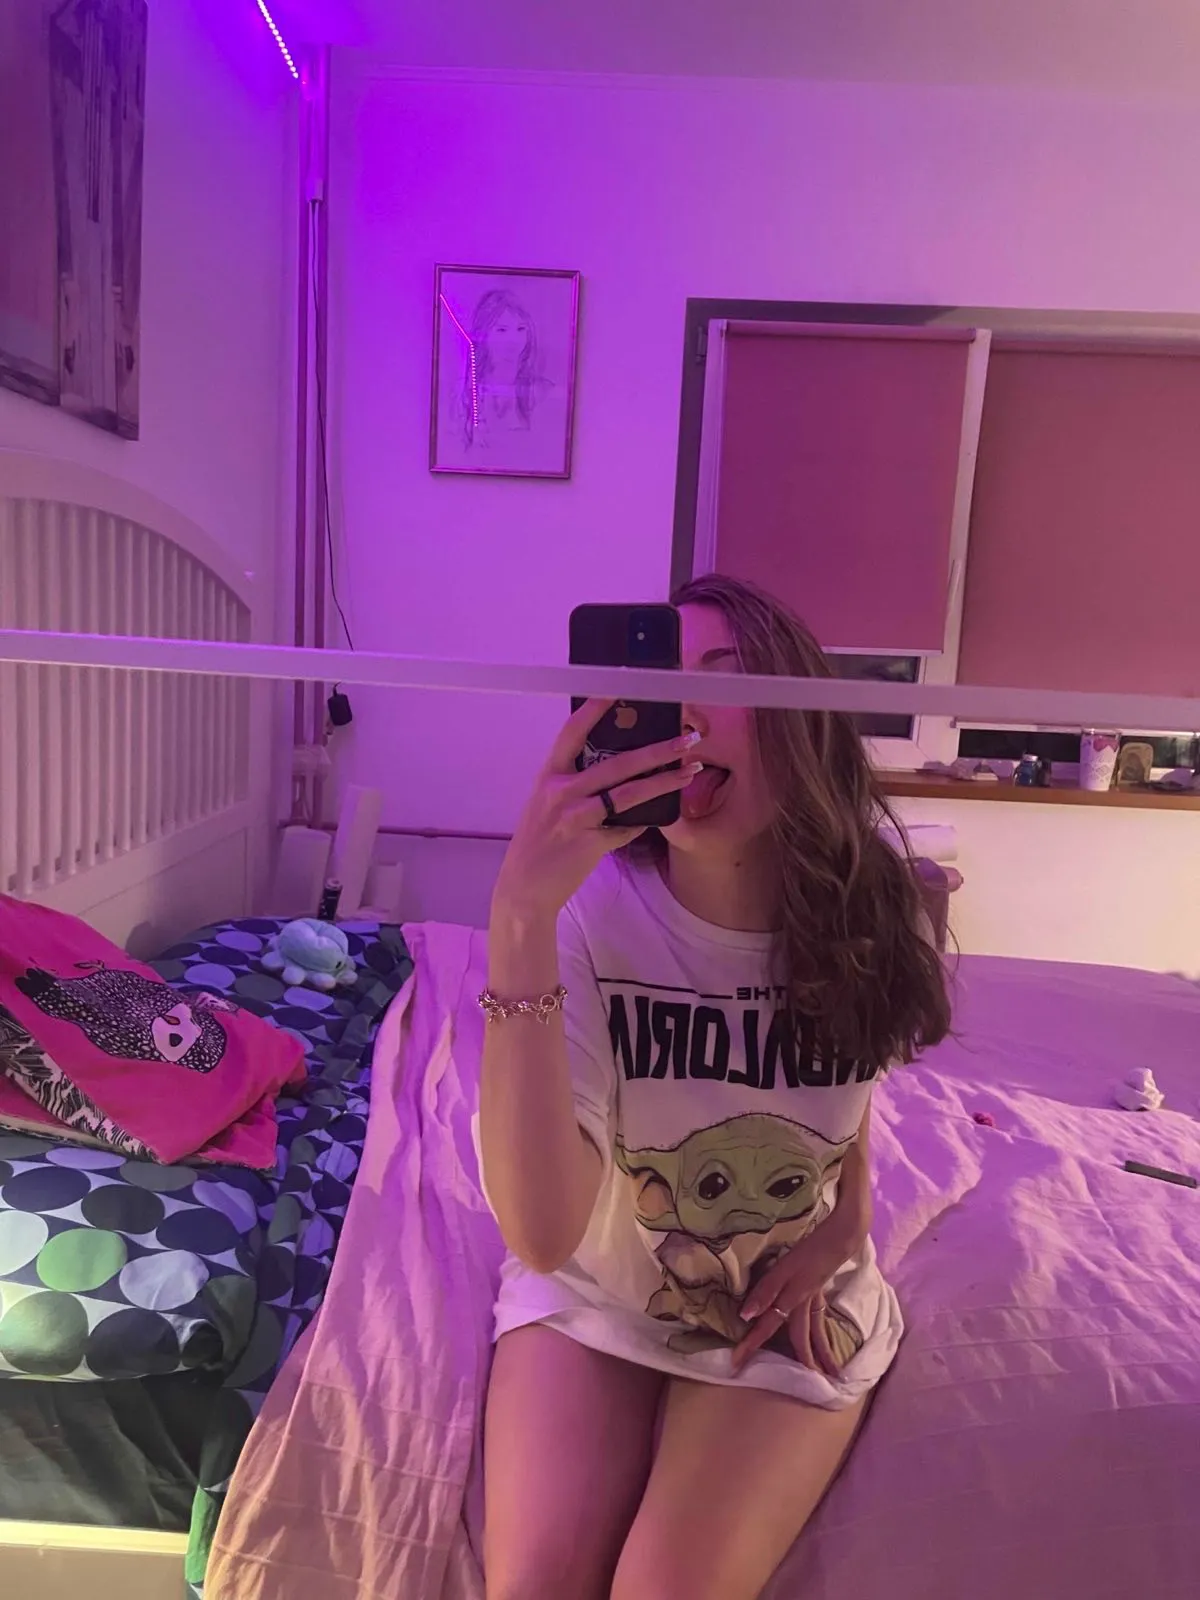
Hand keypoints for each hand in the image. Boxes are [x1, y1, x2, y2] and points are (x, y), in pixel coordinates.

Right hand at [491, 699, 699, 925]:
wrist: (524, 888)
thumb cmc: (538, 844)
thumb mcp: (547, 805)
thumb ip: (574, 784)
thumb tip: (616, 770)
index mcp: (549, 775)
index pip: (572, 732)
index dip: (595, 709)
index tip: (618, 689)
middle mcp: (560, 791)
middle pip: (617, 763)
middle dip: (657, 749)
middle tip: (686, 738)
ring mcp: (575, 817)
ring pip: (629, 792)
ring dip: (664, 780)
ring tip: (690, 769)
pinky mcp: (589, 842)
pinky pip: (626, 827)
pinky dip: (644, 822)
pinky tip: (660, 815)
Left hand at [730, 1220, 863, 1376]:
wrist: (841, 1237)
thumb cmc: (810, 1249)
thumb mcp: (783, 1268)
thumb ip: (765, 1291)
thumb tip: (746, 1316)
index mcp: (791, 1301)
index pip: (766, 1328)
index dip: (751, 1345)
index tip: (736, 1365)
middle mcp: (804, 1306)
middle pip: (800, 1340)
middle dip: (802, 1364)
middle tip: (808, 1388)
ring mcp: (815, 1300)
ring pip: (817, 1334)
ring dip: (822, 1356)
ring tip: (833, 1376)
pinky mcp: (820, 1292)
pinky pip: (821, 1322)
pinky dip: (824, 1336)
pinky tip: (826, 1343)